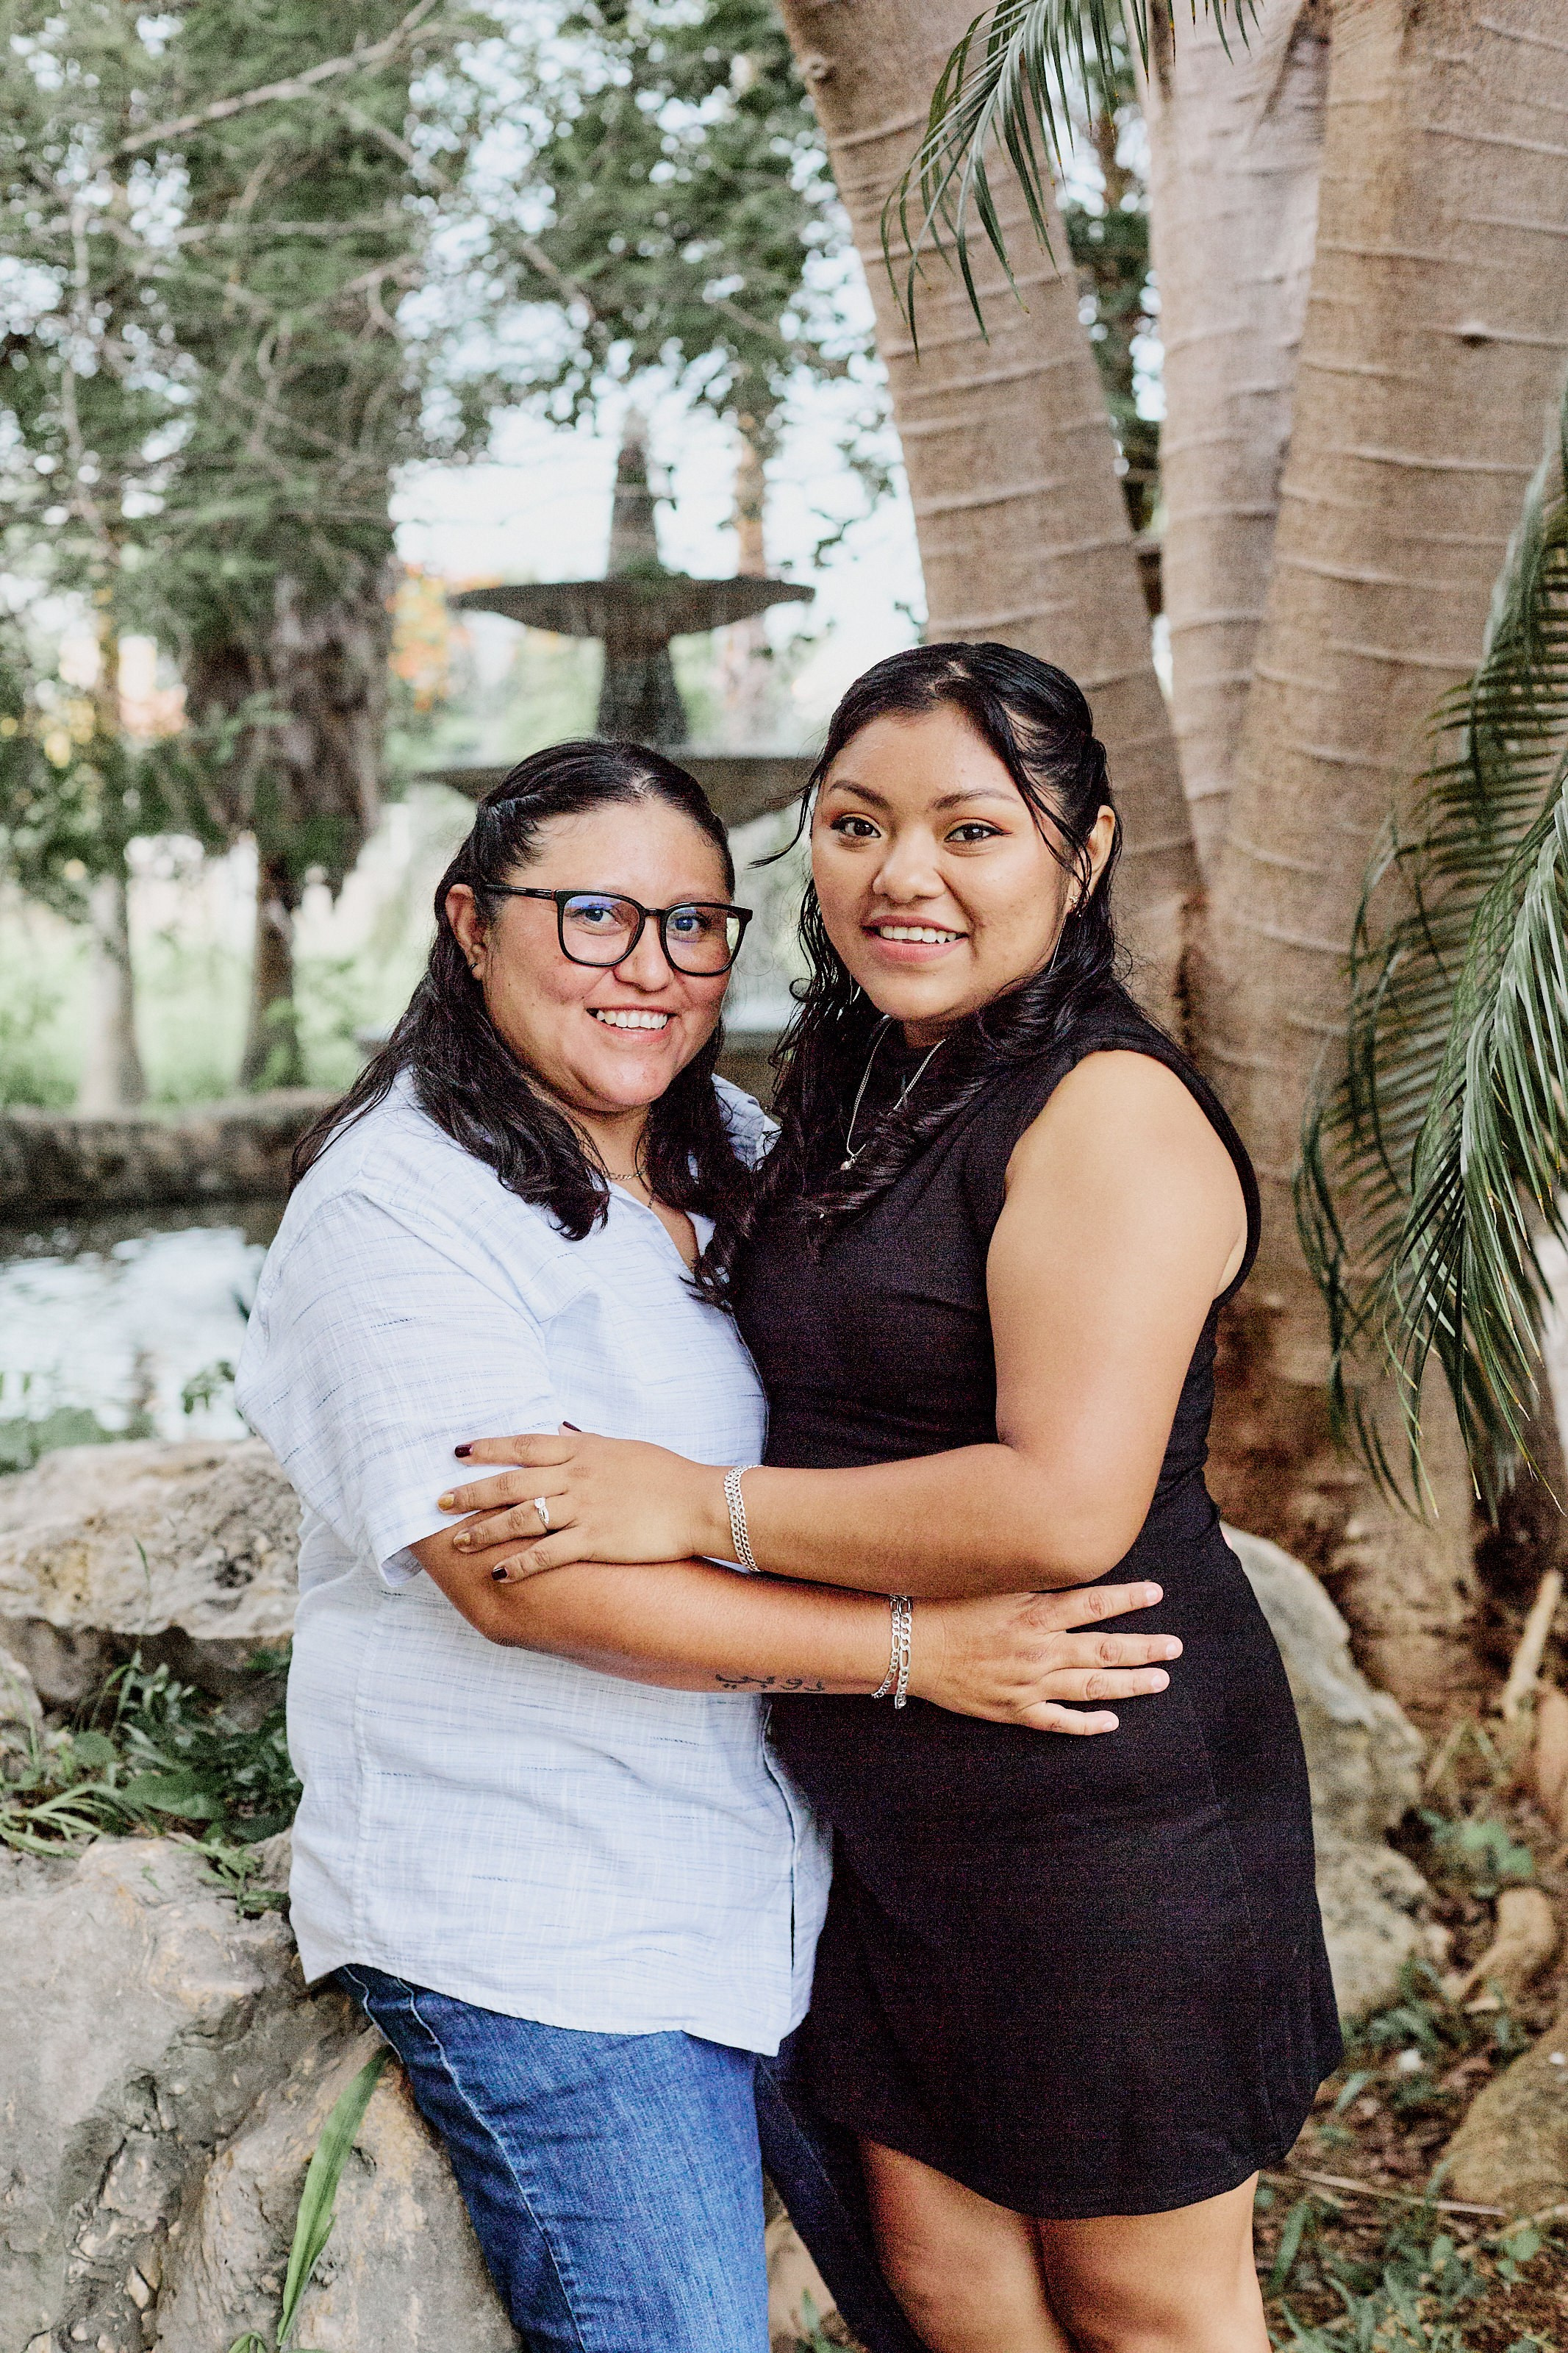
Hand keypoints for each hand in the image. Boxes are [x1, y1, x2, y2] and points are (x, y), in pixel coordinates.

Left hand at [438, 1430, 725, 1578]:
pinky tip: (499, 1573)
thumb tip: (560, 1429)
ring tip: (458, 1541)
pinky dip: (521, 1564)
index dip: (488, 1448)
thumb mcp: (623, 1446)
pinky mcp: (596, 1540)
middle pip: (512, 1483)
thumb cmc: (666, 1474)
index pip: (524, 1445)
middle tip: (440, 1502)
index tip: (458, 1452)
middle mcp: (577, 1477)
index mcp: (582, 1450)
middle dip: (471, 1493)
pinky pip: (548, 1554)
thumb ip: (586, 1441)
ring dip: (485, 1531)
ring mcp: (585, 1509)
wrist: (700, 1502)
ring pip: (521, 1519)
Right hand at [911, 1581, 1180, 1733]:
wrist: (904, 1644)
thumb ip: (1028, 1574)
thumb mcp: (989, 1579)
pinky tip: (1111, 1722)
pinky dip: (1086, 1724)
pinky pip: (1057, 1721)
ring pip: (1090, 1686)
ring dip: (1129, 1684)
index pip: (1095, 1603)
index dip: (1129, 1598)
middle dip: (1145, 1647)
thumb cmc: (944, 1603)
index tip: (1158, 1593)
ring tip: (1160, 1681)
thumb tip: (1061, 1553)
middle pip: (1104, 1649)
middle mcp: (1038, 1649)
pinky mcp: (1013, 1710)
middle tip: (1176, 1647)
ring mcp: (1028, 1684)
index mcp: (1034, 1613)